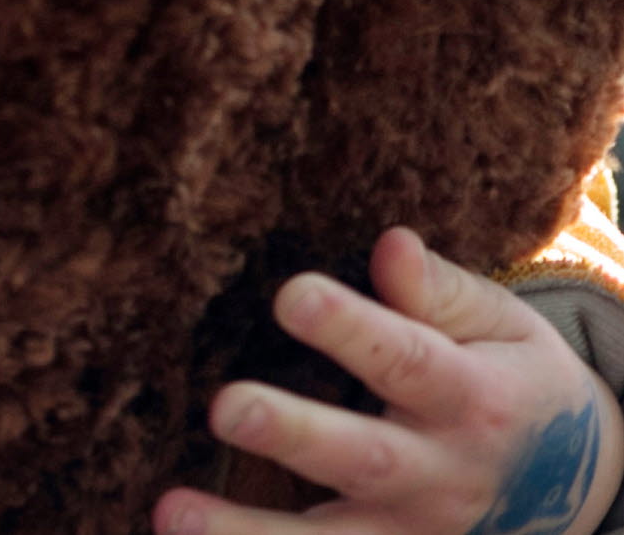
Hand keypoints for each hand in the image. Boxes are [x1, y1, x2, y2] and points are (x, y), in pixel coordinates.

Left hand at [156, 228, 622, 534]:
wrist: (581, 487)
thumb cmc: (513, 381)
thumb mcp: (505, 329)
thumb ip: (442, 293)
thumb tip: (390, 246)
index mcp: (472, 399)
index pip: (407, 360)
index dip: (350, 329)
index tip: (290, 294)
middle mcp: (441, 474)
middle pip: (364, 458)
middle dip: (295, 436)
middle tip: (224, 407)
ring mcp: (415, 532)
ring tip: (172, 514)